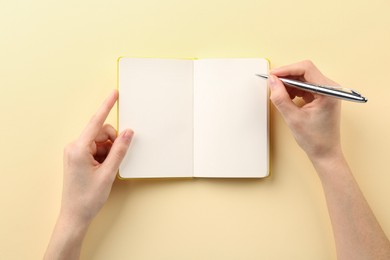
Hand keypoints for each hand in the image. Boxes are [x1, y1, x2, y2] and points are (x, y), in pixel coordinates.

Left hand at [60, 90, 132, 227]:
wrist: (75, 215)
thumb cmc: (88, 197)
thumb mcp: (108, 173)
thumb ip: (119, 150)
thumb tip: (129, 132)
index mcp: (78, 149)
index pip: (96, 122)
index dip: (107, 106)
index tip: (114, 94)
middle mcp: (74, 147)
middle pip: (101, 132)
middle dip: (112, 142)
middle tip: (115, 159)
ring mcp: (76, 152)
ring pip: (100, 141)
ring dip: (108, 151)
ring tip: (106, 169)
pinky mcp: (78, 157)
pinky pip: (96, 148)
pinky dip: (104, 155)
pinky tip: (103, 169)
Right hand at [269, 60, 341, 160]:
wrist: (325, 153)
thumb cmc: (315, 139)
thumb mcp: (292, 118)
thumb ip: (280, 97)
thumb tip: (272, 81)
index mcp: (328, 92)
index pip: (306, 69)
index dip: (287, 70)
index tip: (273, 74)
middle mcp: (330, 88)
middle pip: (305, 71)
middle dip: (287, 77)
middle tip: (273, 84)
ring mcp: (326, 92)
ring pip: (304, 78)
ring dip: (289, 84)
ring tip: (280, 95)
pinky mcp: (322, 96)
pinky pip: (305, 86)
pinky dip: (294, 90)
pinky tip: (287, 98)